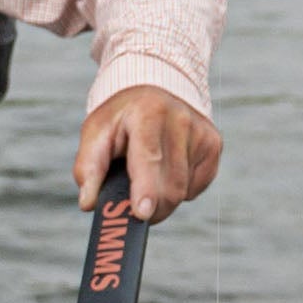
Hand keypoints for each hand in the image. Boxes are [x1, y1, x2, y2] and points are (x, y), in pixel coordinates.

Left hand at [74, 85, 221, 225]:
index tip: (142, 213)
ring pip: (183, 191)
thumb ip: (89, 169)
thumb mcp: (96, 134)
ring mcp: (201, 133)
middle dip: (151, 208)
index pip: (149, 158)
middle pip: (170, 186)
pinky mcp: (213, 144)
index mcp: (148, 114)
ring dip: (162, 198)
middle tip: (134, 209)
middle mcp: (180, 120)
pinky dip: (179, 188)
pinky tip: (166, 169)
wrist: (154, 89)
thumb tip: (88, 203)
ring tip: (147, 177)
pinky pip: (196, 186)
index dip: (146, 189)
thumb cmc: (121, 118)